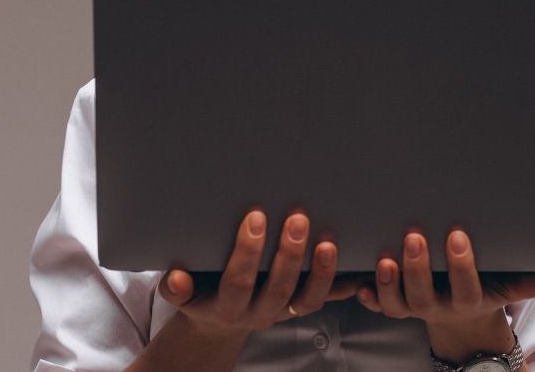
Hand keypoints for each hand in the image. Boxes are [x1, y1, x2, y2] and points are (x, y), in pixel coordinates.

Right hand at [158, 211, 357, 335]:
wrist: (216, 317)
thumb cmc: (201, 290)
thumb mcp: (183, 291)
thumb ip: (177, 286)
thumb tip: (175, 277)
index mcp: (227, 307)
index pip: (240, 281)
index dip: (248, 252)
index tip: (256, 217)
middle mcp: (258, 313)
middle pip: (278, 289)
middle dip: (289, 254)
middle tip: (297, 218)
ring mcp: (283, 312)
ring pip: (308, 300)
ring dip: (321, 272)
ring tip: (329, 242)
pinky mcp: (301, 306)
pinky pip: (327, 300)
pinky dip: (343, 284)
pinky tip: (359, 265)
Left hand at [355, 229, 534, 361]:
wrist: (462, 316)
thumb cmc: (483, 287)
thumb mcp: (503, 287)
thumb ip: (520, 283)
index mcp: (467, 301)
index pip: (465, 288)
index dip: (461, 266)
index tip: (458, 235)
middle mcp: (437, 307)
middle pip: (424, 296)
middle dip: (418, 267)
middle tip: (415, 236)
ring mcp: (413, 307)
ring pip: (396, 304)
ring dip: (388, 282)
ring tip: (385, 258)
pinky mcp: (395, 304)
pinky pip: (377, 306)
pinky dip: (367, 296)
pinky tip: (358, 283)